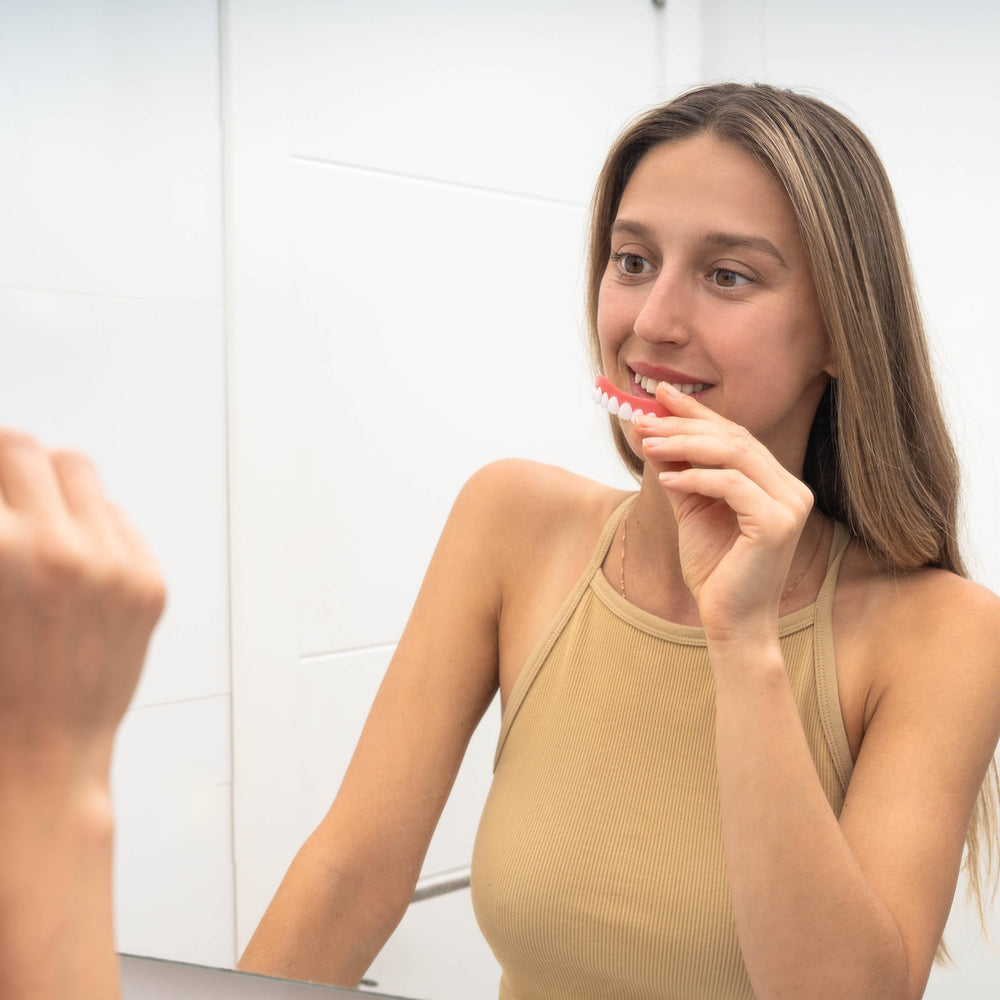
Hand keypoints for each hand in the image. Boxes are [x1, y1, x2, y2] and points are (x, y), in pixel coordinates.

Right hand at [0, 429, 164, 781]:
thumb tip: (2, 501)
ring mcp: (111, 566)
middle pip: (26, 451)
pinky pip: (116, 519)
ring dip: (48, 484)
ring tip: (30, 516)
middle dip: (3, 466)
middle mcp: (58, 550)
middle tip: (0, 496)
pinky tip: (67, 559)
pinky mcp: (149, 583)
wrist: (39, 758)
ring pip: (78, 473)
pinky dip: (89, 526)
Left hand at [637, 383, 812, 639]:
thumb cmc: (715, 571)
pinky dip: (695, 477)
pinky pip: (731, 485)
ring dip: (684, 445)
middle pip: (734, 439)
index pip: (735, 435)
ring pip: (734, 455)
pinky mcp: (778, 524)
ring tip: (648, 444)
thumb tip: (654, 433)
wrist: (731, 622)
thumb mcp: (692, 511)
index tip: (661, 395)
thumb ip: (682, 473)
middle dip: (685, 425)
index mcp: (776, 483)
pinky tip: (665, 478)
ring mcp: (790, 505)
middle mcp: (791, 489)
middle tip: (645, 419)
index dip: (698, 413)